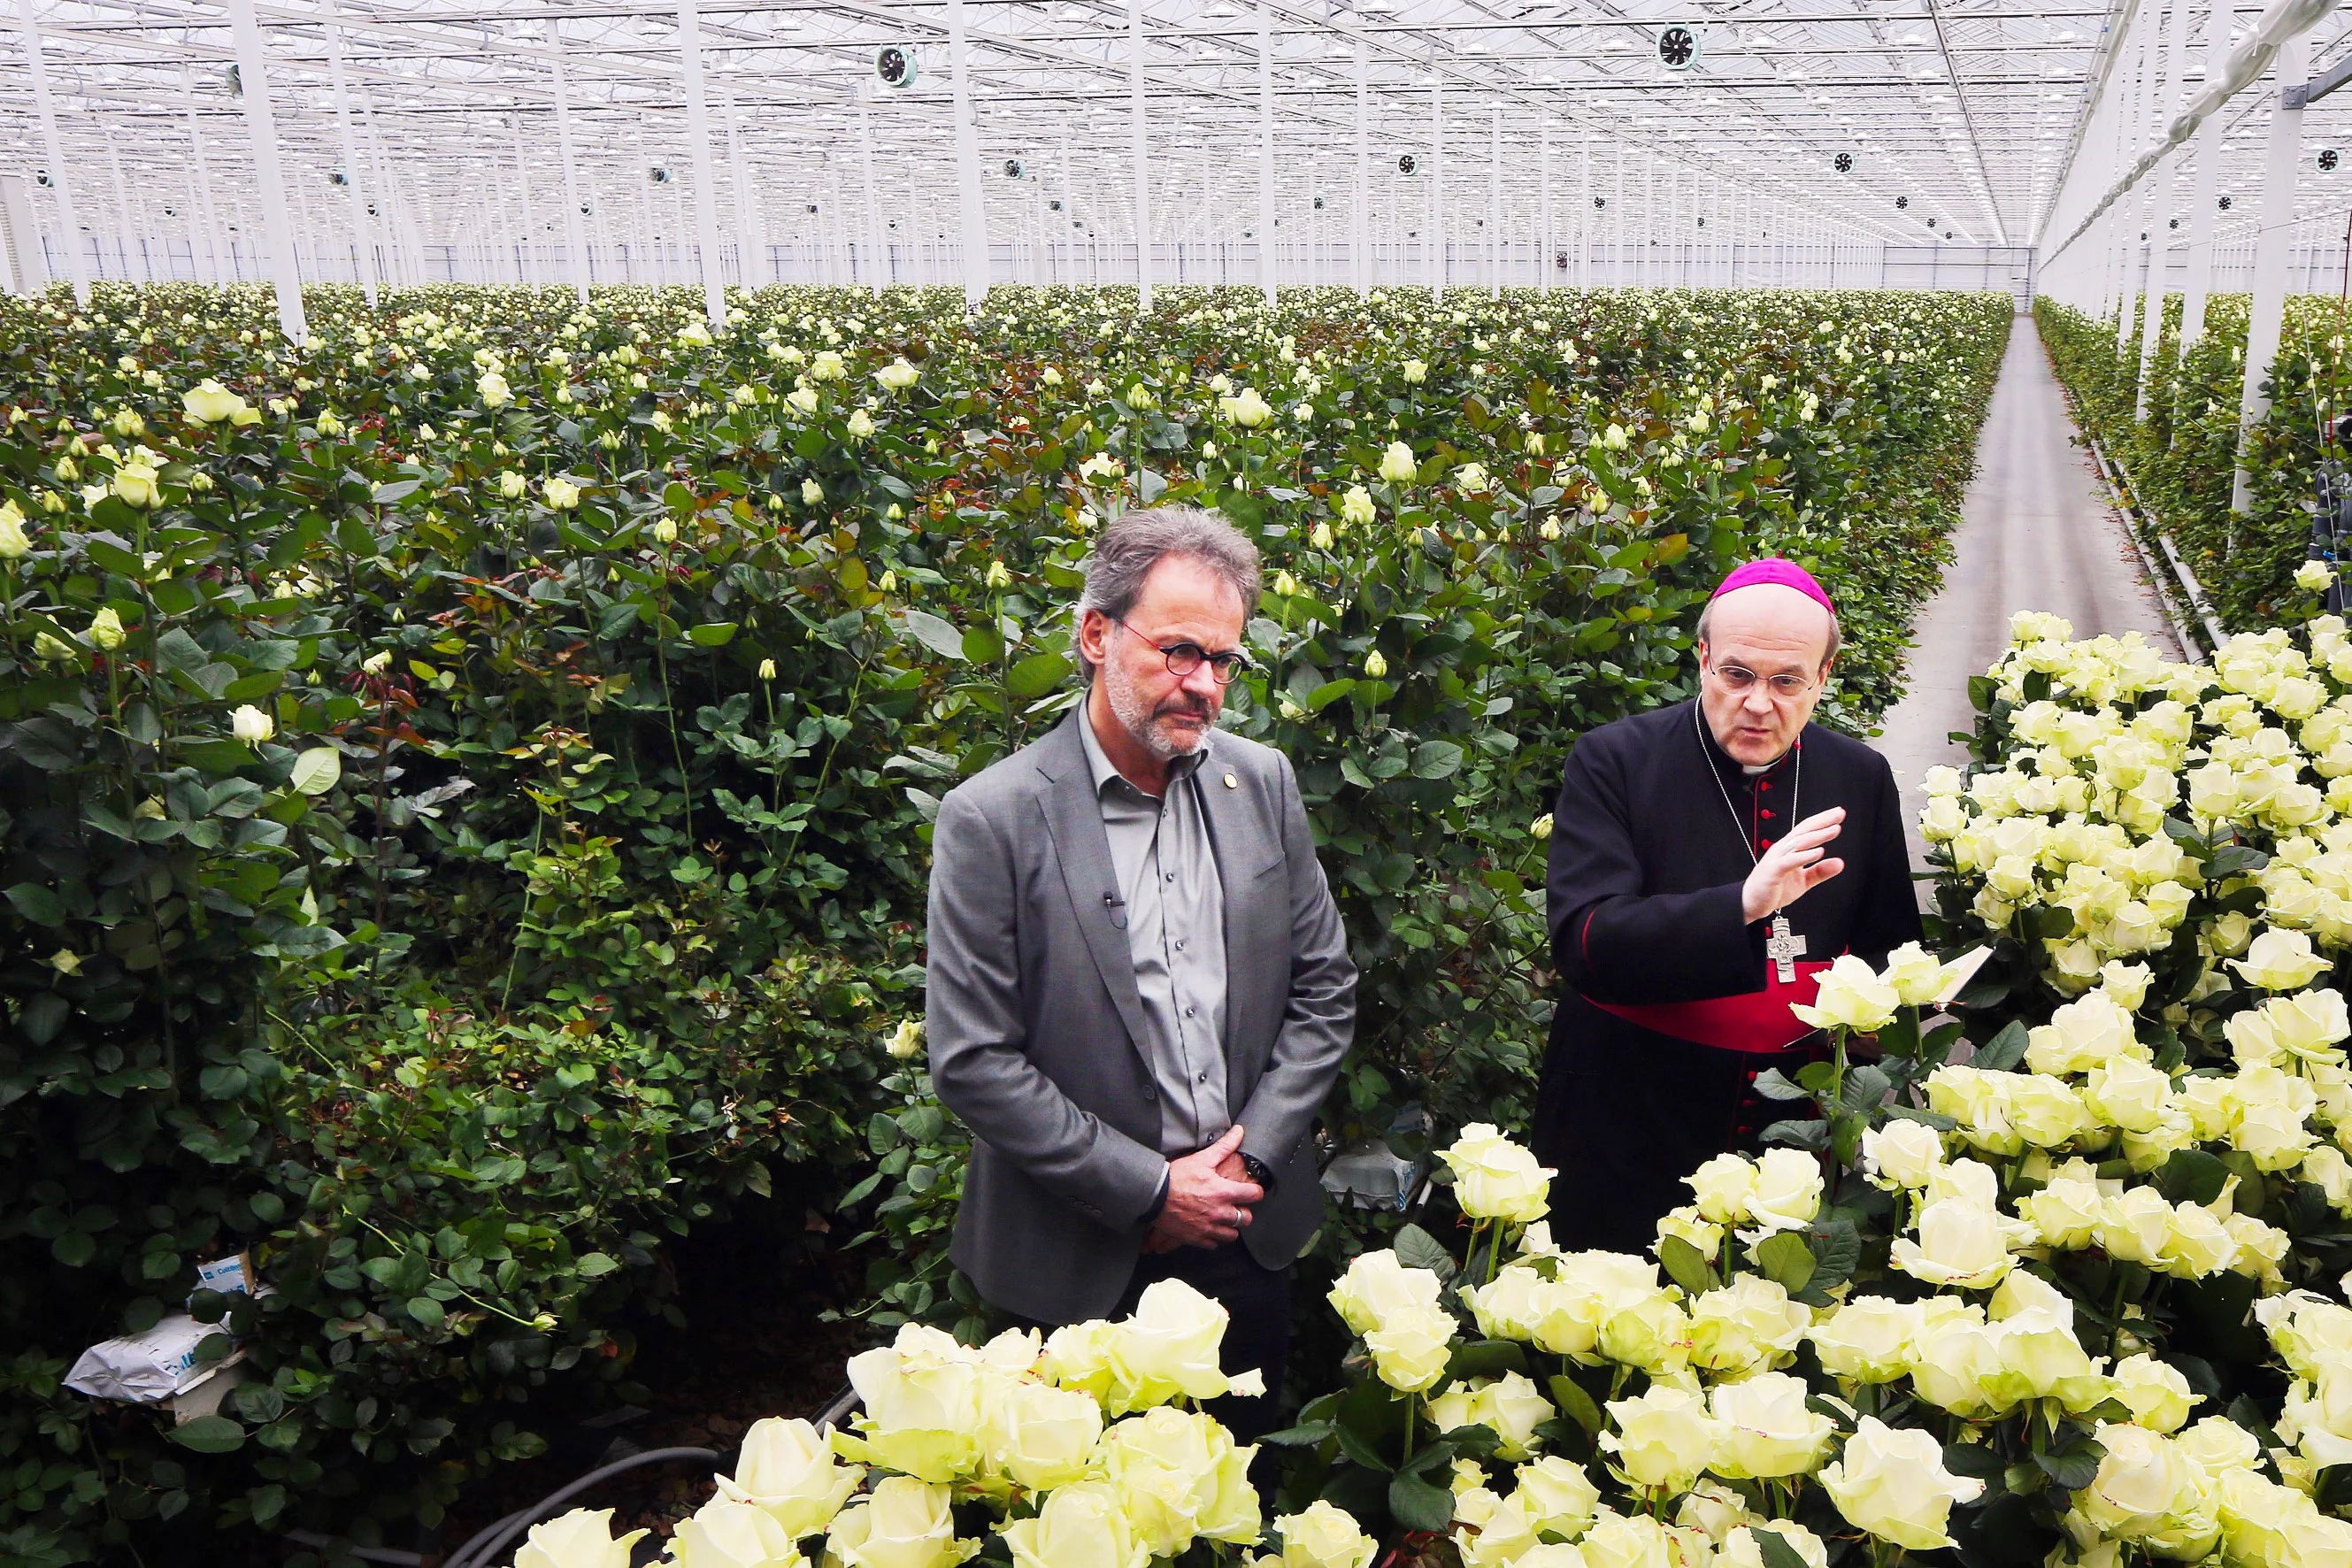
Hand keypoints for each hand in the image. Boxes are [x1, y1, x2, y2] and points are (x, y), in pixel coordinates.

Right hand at [1145, 1125, 1262, 1251]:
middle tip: (1236, 1206)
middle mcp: (1220, 1212)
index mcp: (1224, 1192)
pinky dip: (1213, 1237)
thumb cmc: (1177, 1176)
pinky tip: (1208, 1227)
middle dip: (1244, 1212)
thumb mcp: (1202, 1159)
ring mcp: (1208, 1227)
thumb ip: (1224, 1146)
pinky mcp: (1196, 1238)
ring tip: (1223, 1218)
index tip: (1251, 1191)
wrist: (1153, 1195)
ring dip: (1230, 1227)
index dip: (1255, 1191)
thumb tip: (1240, 1132)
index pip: (1255, 1195)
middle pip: (1246, 1219)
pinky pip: (1214, 1244)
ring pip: (1232, 1235)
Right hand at [1741, 806, 1846, 923]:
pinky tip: (1819, 852)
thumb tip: (1840, 863)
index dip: (1822, 821)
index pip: (1807, 830)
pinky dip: (1805, 856)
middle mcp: (1782, 849)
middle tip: (1839, 813)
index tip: (1839, 814)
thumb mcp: (1803, 881)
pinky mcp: (1774, 871)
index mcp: (1788, 849)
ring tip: (1834, 830)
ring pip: (1798, 843)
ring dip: (1817, 836)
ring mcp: (1777, 859)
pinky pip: (1790, 861)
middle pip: (1803, 830)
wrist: (1751, 902)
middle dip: (1822, 821)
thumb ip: (1820, 871)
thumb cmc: (1773, 888)